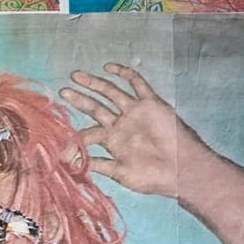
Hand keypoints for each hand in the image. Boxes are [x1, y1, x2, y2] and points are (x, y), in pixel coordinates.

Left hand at [62, 64, 200, 198]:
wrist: (181, 170)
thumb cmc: (152, 176)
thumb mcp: (120, 173)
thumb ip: (97, 165)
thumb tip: (70, 164)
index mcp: (112, 141)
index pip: (87, 133)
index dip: (72, 140)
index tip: (62, 152)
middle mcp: (121, 124)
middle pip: (95, 107)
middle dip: (79, 98)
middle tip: (63, 90)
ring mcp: (135, 113)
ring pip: (111, 93)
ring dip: (94, 83)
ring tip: (75, 75)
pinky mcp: (151, 104)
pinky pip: (137, 84)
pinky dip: (124, 74)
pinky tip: (109, 67)